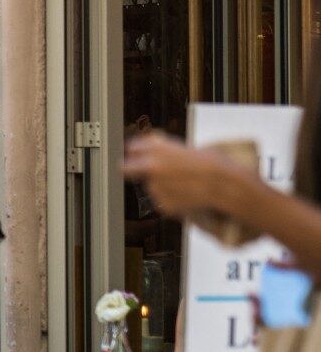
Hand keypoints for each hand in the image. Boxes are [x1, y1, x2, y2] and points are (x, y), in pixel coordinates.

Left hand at [123, 131, 254, 221]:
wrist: (227, 186)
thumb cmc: (215, 164)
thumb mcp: (189, 149)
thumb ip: (168, 149)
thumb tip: (154, 146)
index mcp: (156, 148)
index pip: (133, 148)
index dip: (137, 152)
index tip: (139, 154)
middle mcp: (150, 167)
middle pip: (125, 168)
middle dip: (129, 169)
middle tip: (134, 171)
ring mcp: (155, 187)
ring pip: (151, 187)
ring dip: (161, 186)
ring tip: (187, 184)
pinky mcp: (163, 205)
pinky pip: (163, 201)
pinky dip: (173, 200)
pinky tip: (190, 196)